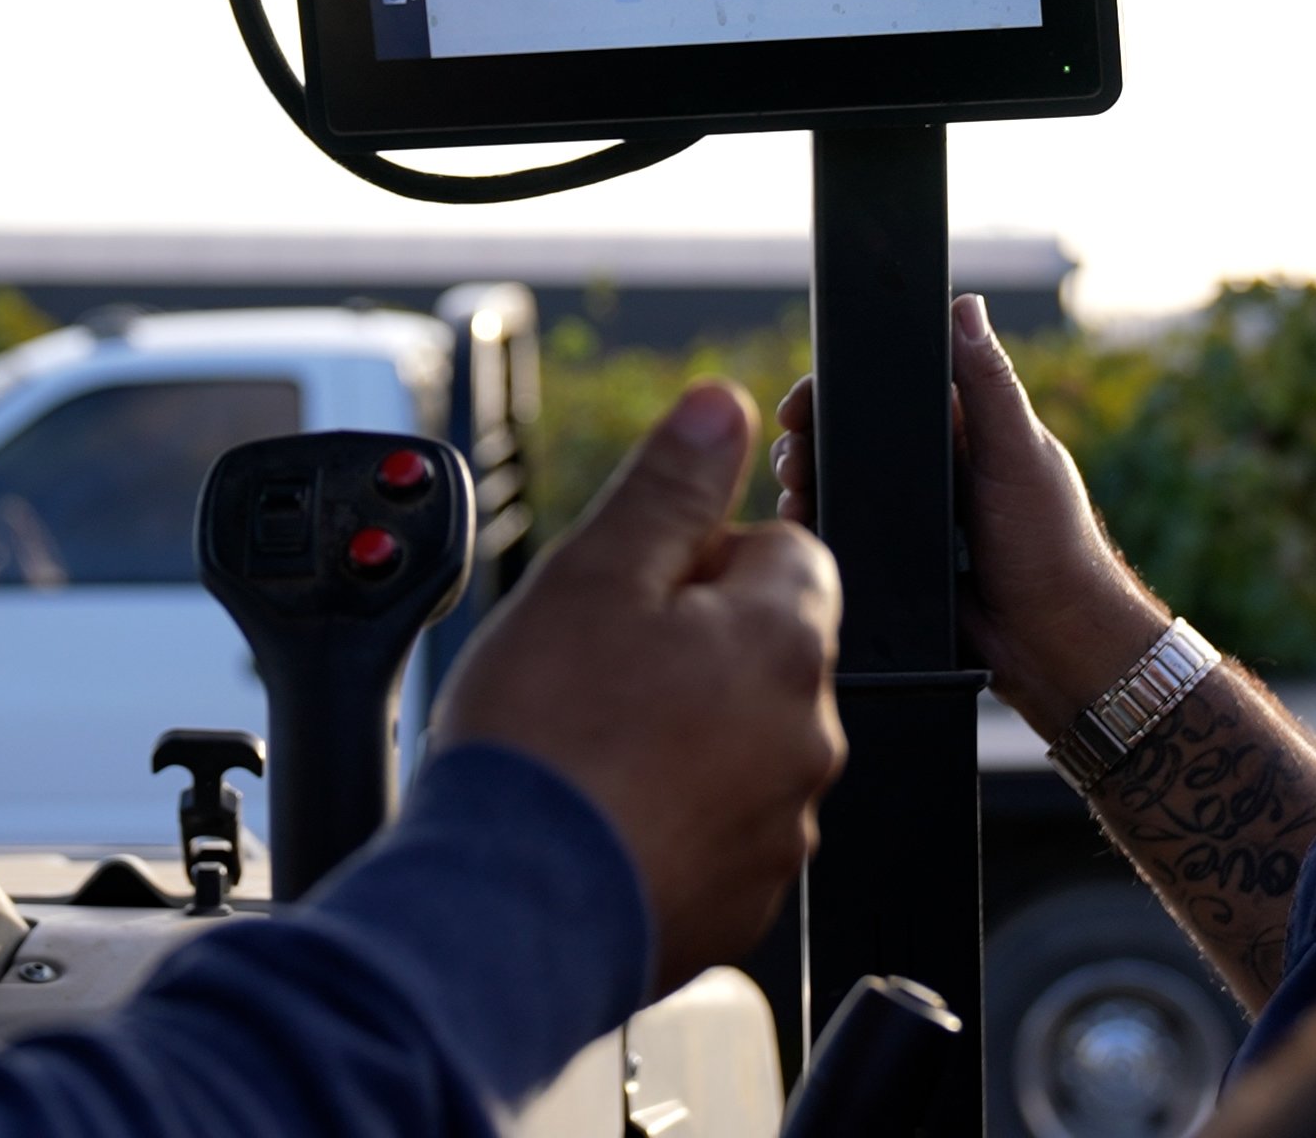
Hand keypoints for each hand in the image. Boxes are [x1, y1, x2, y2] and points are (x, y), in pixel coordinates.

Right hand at [433, 381, 845, 991]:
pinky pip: (718, 829)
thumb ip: (672, 484)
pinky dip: (669, 817)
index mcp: (785, 640)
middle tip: (594, 673)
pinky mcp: (744, 902)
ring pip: (740, 741)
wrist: (506, 912)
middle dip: (689, 646)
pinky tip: (600, 816)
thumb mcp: (595, 573)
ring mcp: (782, 827)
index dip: (697, 560)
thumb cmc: (544, 744)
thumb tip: (723, 403)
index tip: (631, 595)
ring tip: (588, 751)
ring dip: (680, 733)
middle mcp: (809, 736)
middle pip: (763, 648)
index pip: (784, 550)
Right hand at [772, 294, 1163, 736]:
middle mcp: (936, 466)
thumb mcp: (1020, 456)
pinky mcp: (901, 560)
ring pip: (844, 487)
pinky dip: (822, 531)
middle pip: (853, 437)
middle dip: (812, 442)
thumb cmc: (1053, 546)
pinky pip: (849, 537)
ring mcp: (916, 516)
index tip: (800, 404)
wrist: (1052, 648)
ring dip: (810, 486)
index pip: (889, 388)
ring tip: (794, 497)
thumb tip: (965, 306)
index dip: (839, 389)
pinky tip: (803, 534)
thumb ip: (991, 386)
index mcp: (966, 428)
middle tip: (792, 459)